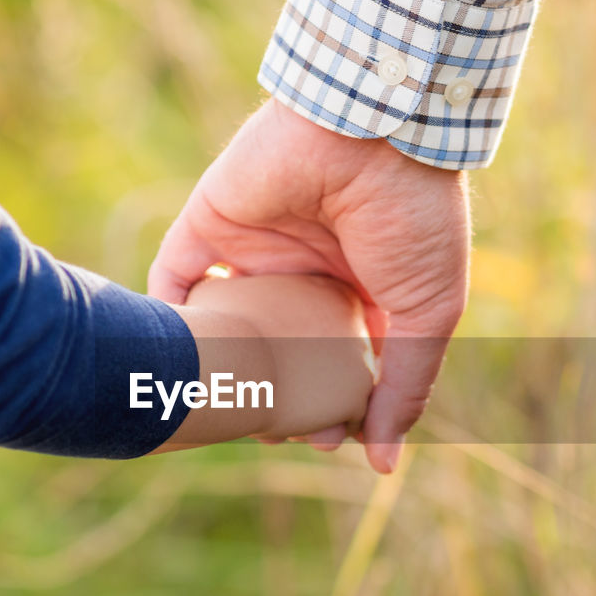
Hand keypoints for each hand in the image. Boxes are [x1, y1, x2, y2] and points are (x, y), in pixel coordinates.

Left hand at [148, 99, 470, 472]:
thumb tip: (383, 463)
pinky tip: (171, 361)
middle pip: (276, 353)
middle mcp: (302, 274)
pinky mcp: (210, 224)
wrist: (371, 132)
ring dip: (221, 368)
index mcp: (357, 290)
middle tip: (275, 429)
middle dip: (273, 396)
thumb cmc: (413, 219)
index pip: (334, 364)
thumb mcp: (427, 312)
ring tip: (226, 407)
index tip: (324, 437)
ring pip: (227, 324)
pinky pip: (175, 277)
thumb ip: (405, 387)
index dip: (328, 406)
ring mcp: (253, 248)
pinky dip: (167, 315)